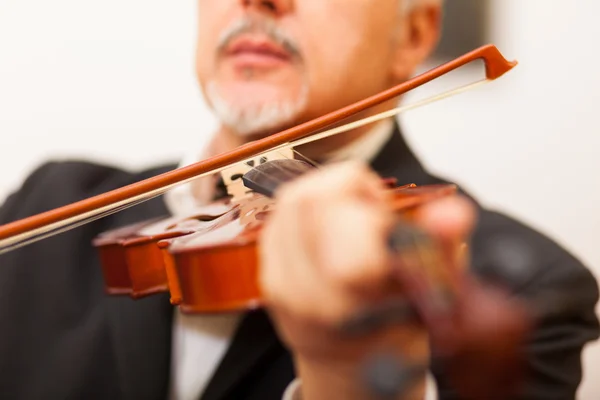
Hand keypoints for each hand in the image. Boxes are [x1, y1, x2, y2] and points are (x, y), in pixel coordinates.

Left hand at [258, 161, 475, 399]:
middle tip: (372, 210)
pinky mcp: (266, 271)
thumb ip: (442, 246)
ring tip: (354, 217)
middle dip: (349, 188)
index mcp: (351, 306)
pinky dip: (311, 204)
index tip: (389, 217)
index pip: (345, 233)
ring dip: (329, 192)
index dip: (371, 204)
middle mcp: (305, 296)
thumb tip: (453, 211)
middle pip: (310, 202)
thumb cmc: (391, 329)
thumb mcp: (428, 292)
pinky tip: (331, 222)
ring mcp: (279, 283)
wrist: (349, 359)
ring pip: (292, 200)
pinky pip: (281, 215)